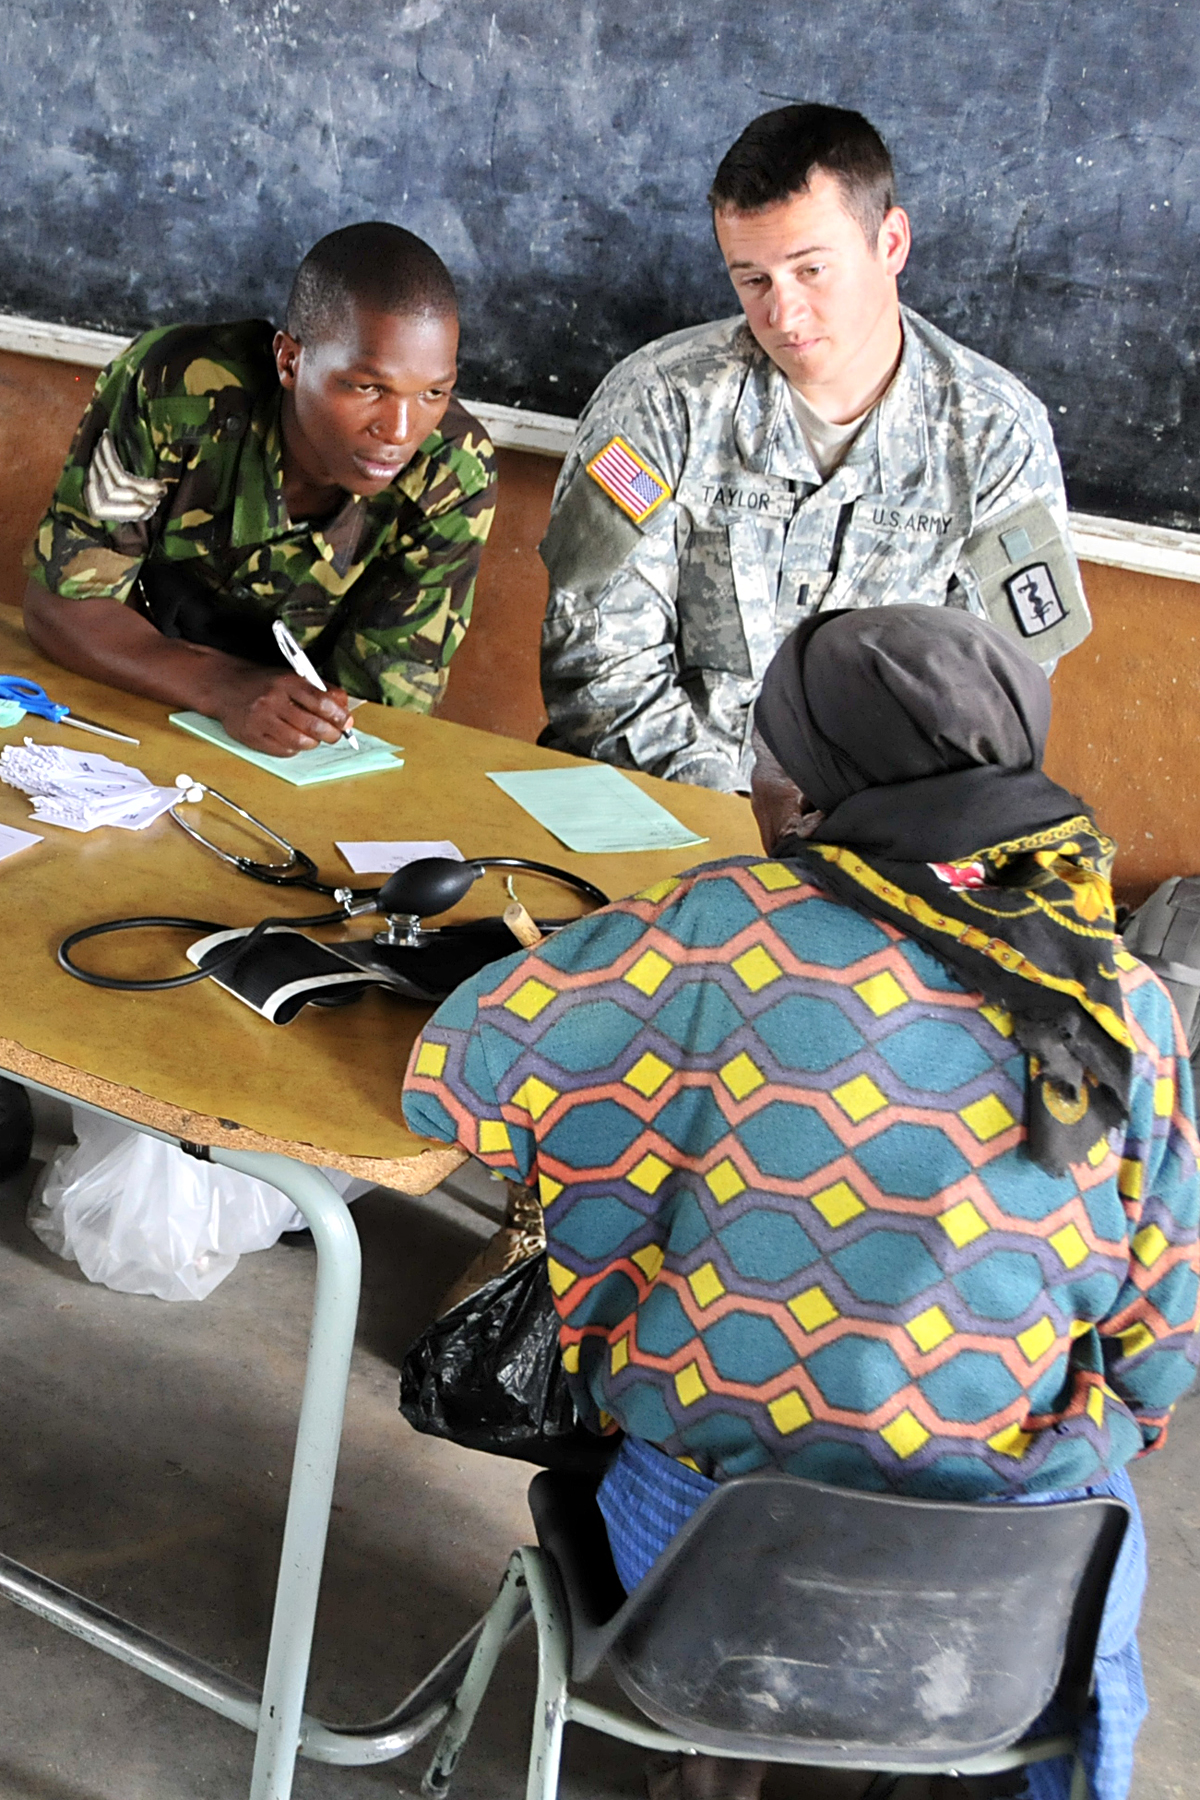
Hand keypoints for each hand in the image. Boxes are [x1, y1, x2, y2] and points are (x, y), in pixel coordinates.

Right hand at [211, 667, 351, 754]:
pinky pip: (283, 751)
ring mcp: (261, 719)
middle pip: (314, 725)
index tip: (346, 722)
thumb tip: (345, 710)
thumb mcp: (290, 676)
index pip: (322, 701)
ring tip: (313, 738)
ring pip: (300, 742)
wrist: (224, 685)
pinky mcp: (251, 736)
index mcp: (287, 681)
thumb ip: (319, 690)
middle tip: (335, 735)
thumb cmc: (263, 682)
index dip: (340, 715)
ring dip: (313, 743)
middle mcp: (274, 700)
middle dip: (332, 734)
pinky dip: (294, 749)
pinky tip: (293, 740)